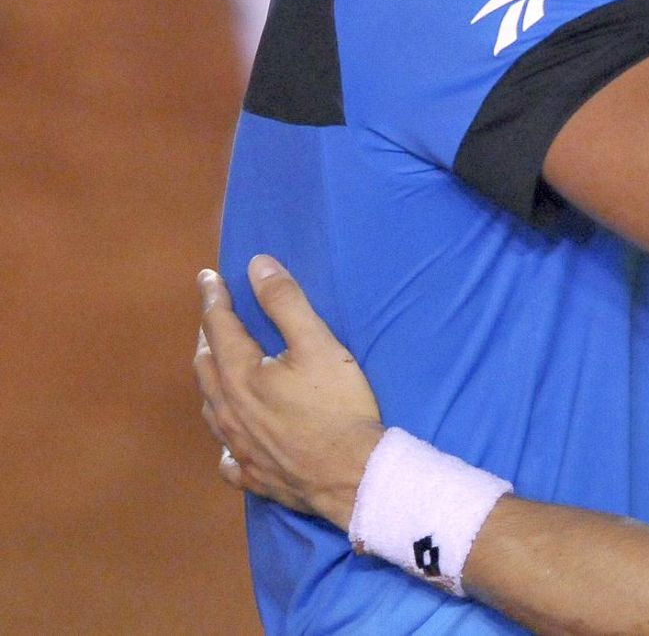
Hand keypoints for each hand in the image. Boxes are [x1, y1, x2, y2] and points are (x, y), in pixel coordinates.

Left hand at [194, 256, 384, 531]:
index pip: (218, 326)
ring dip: (211, 379)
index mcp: (240, 374)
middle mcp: (228, 410)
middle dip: (207, 335)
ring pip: (210, 408)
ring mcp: (236, 447)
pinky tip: (230, 439)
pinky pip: (226, 454)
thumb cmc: (336, 405)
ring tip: (216, 365)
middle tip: (213, 315)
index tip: (208, 277)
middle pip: (206, 366)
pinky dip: (224, 437)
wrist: (350, 474)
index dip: (213, 298)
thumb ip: (285, 302)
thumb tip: (256, 265)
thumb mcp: (317, 343)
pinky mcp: (252, 475)